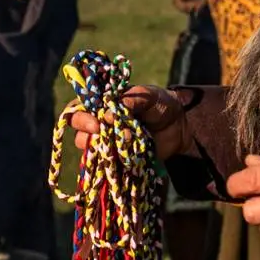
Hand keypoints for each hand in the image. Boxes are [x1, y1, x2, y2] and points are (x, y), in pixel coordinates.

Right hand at [66, 86, 192, 160]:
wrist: (180, 127)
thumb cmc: (161, 104)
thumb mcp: (150, 95)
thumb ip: (132, 98)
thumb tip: (109, 114)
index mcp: (103, 105)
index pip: (79, 109)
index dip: (81, 117)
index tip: (95, 122)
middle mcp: (101, 124)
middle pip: (79, 132)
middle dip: (87, 135)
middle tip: (102, 134)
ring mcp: (109, 143)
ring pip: (92, 151)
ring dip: (104, 148)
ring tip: (125, 143)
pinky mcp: (119, 158)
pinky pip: (108, 164)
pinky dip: (115, 161)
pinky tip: (127, 156)